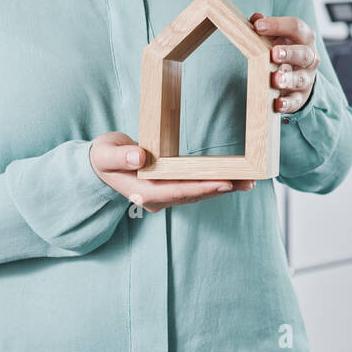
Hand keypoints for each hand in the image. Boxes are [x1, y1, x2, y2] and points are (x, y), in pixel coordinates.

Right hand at [88, 131, 253, 212]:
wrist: (101, 165)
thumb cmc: (104, 157)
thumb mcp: (105, 153)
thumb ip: (120, 155)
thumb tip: (139, 156)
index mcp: (141, 191)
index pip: (176, 191)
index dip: (202, 187)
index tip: (225, 182)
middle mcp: (156, 198)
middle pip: (193, 195)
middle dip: (222, 189)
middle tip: (248, 183)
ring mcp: (164, 196)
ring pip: (198, 194)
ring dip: (224, 188)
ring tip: (249, 182)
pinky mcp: (170, 190)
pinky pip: (196, 189)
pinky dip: (215, 184)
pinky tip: (234, 180)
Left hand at [250, 12, 318, 115]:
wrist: (299, 76)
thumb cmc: (285, 51)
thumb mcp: (277, 37)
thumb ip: (265, 27)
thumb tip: (256, 18)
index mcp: (304, 38)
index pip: (296, 27)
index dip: (278, 25)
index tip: (257, 26)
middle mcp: (309, 57)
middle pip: (303, 53)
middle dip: (289, 53)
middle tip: (273, 53)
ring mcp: (306, 78)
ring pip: (300, 78)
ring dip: (288, 79)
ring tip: (275, 79)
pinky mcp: (301, 97)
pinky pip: (296, 101)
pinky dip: (287, 103)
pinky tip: (277, 104)